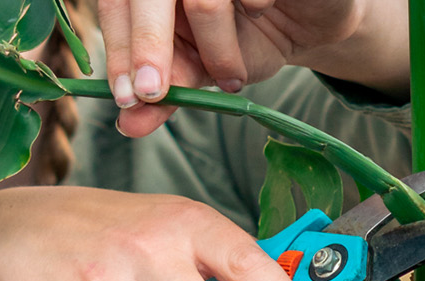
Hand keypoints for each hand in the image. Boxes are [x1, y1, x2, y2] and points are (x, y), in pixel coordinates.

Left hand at [99, 0, 410, 137]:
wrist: (308, 24)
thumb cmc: (246, 40)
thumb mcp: (202, 70)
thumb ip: (167, 92)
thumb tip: (129, 124)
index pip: (117, 8)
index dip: (117, 52)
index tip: (128, 98)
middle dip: (148, 48)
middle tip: (152, 92)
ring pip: (203, 1)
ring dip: (217, 48)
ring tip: (230, 75)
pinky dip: (255, 10)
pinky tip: (260, 13)